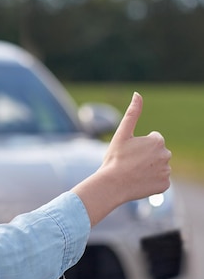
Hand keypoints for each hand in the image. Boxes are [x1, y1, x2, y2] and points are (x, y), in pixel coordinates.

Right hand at [72, 92, 171, 225]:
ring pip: (158, 167)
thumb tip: (137, 94)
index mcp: (157, 141)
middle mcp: (166, 155)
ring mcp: (166, 171)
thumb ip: (132, 113)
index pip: (153, 140)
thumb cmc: (115, 158)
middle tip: (130, 163)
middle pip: (157, 153)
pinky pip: (159, 180)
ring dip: (149, 168)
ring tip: (133, 173)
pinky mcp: (165, 185)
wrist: (113, 185)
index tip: (129, 152)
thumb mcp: (122, 134)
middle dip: (146, 156)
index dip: (139, 146)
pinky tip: (139, 181)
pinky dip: (151, 181)